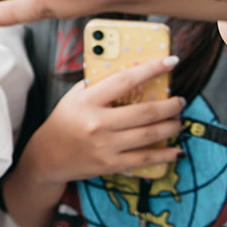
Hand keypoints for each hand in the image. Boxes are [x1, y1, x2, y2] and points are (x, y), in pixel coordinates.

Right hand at [19, 56, 184, 185]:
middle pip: (144, 112)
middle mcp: (98, 123)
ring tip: (178, 120)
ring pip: (149, 134)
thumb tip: (130, 70)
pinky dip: (164, 154)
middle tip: (179, 101)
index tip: (170, 62)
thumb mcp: (74, 97)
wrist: (46, 157)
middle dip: (170, 105)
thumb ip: (97, 84)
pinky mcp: (110, 164)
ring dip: (171, 126)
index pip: (125, 80)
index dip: (151, 69)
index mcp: (88, 101)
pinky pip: (144, 159)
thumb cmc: (63, 122)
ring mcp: (105, 146)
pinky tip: (177, 150)